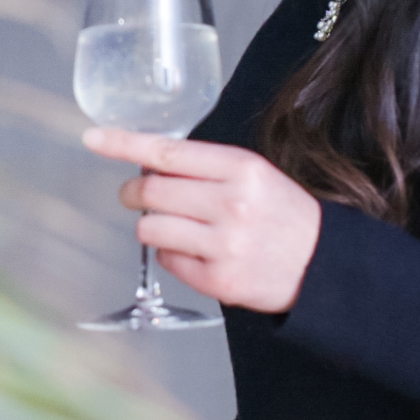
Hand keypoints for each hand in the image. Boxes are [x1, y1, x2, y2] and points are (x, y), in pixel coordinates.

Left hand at [82, 129, 322, 314]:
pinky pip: (167, 261)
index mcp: (242, 169)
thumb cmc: (285, 216)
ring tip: (177, 227)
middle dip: (133, 193)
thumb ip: (206, 168)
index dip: (124, 144)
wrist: (325, 266)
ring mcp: (223, 246)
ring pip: (149, 230)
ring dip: (152, 226)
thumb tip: (150, 165)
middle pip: (150, 193)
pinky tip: (197, 252)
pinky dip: (172, 255)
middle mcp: (231, 205)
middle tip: (137, 195)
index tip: (94, 138)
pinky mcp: (218, 281)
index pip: (168, 153)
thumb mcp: (255, 176)